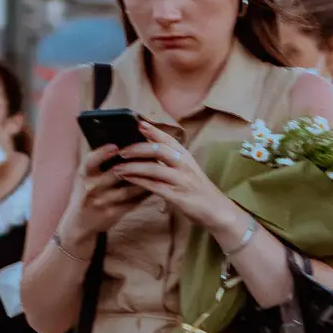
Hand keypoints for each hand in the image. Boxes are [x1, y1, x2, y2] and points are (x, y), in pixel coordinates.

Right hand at [60, 143, 150, 244]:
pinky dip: (144, 194)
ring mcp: (102, 203)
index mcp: (84, 175)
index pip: (90, 161)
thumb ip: (97, 161)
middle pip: (115, 174)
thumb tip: (121, 143)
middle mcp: (91, 189)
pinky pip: (133, 202)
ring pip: (128, 190)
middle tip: (150, 154)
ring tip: (158, 169)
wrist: (79, 223)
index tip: (115, 146)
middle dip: (134, 165)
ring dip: (144, 180)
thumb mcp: (84, 176)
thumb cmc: (85, 193)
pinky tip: (154, 186)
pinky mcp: (112, 214)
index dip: (102, 153)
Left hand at [113, 121, 231, 229]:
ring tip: (117, 168)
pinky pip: (153, 186)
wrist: (216, 210)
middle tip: (120, 151)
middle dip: (137, 149)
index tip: (138, 123)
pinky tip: (127, 180)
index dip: (153, 130)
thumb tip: (149, 149)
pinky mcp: (177, 196)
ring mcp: (181, 180)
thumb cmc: (198, 190)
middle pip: (158, 150)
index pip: (168, 138)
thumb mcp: (187, 170)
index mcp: (186, 156)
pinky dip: (138, 182)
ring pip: (153, 168)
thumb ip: (171, 160)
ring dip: (132, 167)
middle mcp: (184, 165)